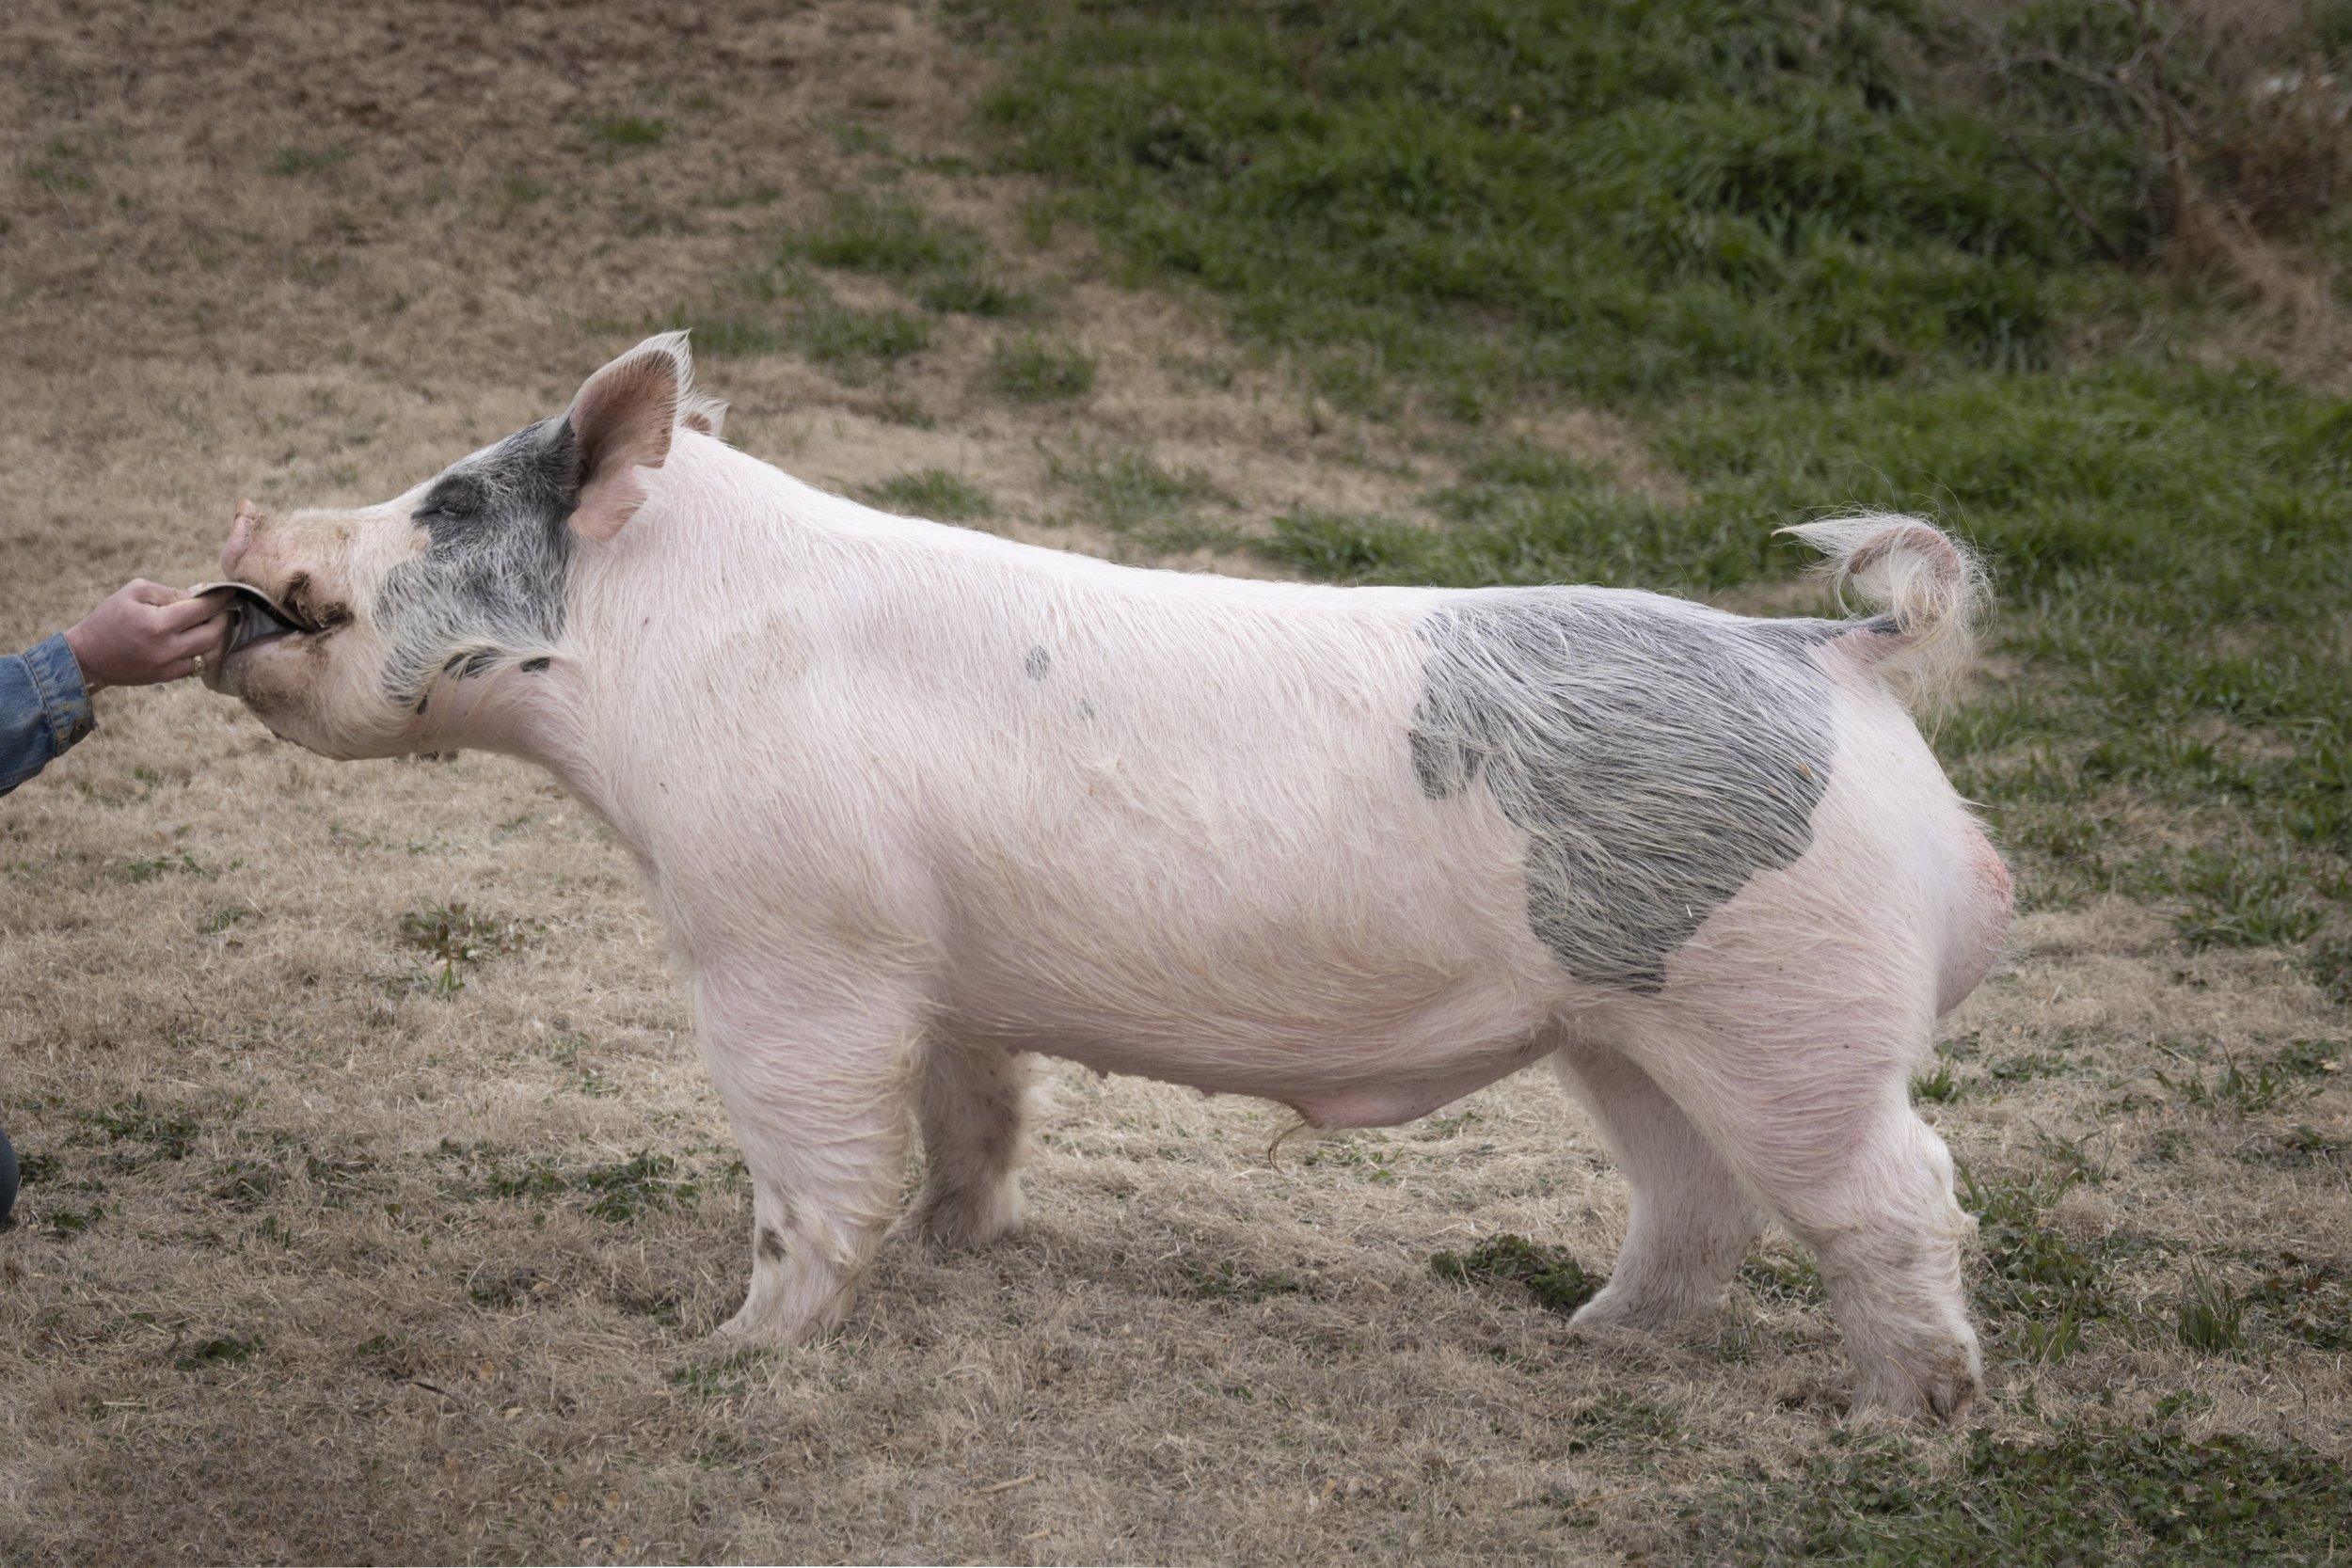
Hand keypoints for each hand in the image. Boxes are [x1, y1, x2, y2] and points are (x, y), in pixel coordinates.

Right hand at [62, 581, 232, 691]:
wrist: (88, 656)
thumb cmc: (109, 618)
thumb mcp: (134, 593)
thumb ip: (170, 591)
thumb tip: (201, 591)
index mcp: (158, 624)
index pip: (202, 609)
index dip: (220, 598)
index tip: (231, 590)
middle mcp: (168, 649)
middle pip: (214, 634)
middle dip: (224, 618)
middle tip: (225, 607)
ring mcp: (170, 667)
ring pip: (212, 654)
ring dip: (221, 638)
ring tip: (218, 623)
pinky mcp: (169, 677)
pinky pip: (200, 666)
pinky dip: (208, 652)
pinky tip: (205, 639)